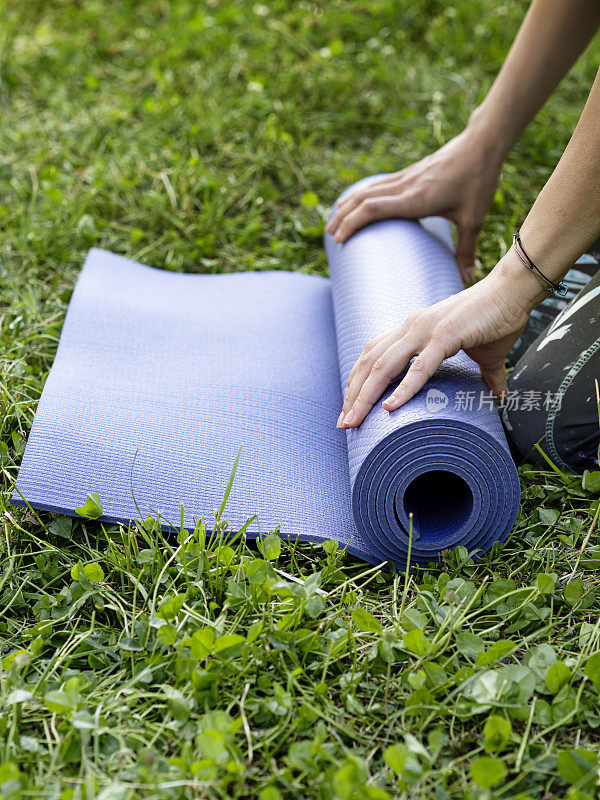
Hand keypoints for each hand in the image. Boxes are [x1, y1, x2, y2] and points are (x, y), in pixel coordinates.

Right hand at [325, 129, 503, 281]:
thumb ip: (466, 249)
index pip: (373, 209)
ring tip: (334, 219)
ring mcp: (406, 177)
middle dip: (343, 217)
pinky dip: (362, 194)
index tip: (339, 239)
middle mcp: (406, 186)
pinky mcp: (411, 172)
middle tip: (329, 235)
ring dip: (348, 204)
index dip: (352, 223)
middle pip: (363, 199)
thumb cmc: (478, 181)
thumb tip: (467, 278)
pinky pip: (379, 184)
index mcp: (416, 199)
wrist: (483, 143)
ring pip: (368, 189)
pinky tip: (356, 200)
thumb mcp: (474, 219)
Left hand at [336, 252, 544, 428]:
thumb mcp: (484, 355)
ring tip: (355, 421)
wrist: (515, 291)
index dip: (357, 382)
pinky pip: (420, 366)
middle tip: (344, 423)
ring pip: (384, 365)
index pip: (372, 356)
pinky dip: (403, 387)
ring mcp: (426, 329)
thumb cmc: (499, 320)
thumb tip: (500, 396)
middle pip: (369, 363)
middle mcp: (411, 327)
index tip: (349, 408)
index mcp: (412, 329)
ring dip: (365, 395)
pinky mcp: (446, 335)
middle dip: (353, 395)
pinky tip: (390, 407)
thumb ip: (486, 376)